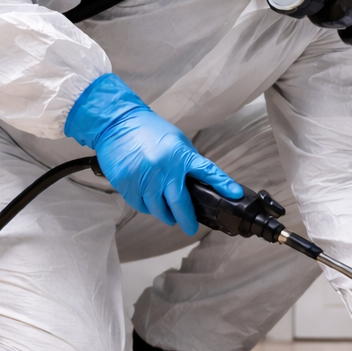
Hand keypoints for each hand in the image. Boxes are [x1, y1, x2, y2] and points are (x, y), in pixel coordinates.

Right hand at [67, 73, 240, 234]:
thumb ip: (188, 162)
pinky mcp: (127, 183)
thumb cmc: (149, 130)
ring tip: (169, 216)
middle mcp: (163, 168)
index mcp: (180, 155)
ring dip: (166, 215)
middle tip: (191, 228)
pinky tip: (150, 202)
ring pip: (158, 209)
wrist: (116, 123)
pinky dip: (147, 207)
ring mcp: (143, 177)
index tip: (235, 194)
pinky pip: (140, 205)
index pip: (207, 171)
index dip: (223, 184)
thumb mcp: (176, 142)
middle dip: (187, 220)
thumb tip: (201, 183)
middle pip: (179, 204)